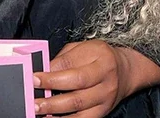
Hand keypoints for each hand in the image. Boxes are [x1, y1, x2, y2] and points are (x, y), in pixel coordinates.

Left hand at [32, 40, 159, 116]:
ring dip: (57, 111)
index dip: (51, 74)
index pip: (71, 68)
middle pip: (76, 91)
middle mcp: (105, 81)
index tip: (34, 78)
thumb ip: (64, 58)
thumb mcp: (82, 47)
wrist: (125, 71)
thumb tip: (44, 69)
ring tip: (40, 111)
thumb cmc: (99, 56)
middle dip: (52, 97)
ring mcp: (105, 99)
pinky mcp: (104, 112)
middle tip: (33, 99)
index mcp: (100, 59)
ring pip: (80, 108)